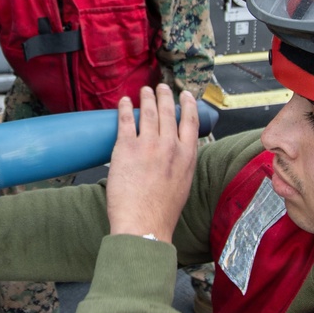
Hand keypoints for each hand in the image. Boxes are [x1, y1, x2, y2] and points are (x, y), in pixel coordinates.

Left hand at [105, 85, 198, 242]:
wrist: (144, 225)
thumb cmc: (161, 212)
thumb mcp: (182, 184)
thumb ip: (181, 165)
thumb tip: (175, 155)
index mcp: (187, 156)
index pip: (190, 121)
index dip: (188, 104)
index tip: (185, 95)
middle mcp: (170, 146)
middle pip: (168, 111)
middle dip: (164, 95)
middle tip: (160, 87)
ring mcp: (148, 145)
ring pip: (148, 112)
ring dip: (146, 97)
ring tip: (143, 90)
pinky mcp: (126, 148)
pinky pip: (125, 121)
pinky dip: (124, 108)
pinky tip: (123, 102)